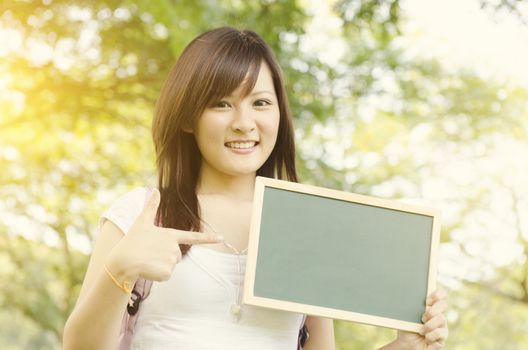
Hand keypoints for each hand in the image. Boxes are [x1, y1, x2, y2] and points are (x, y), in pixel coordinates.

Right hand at [106, 188, 222, 281]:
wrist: (123, 261)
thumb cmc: (132, 241)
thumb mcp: (142, 222)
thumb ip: (151, 207)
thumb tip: (155, 190)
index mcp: (171, 235)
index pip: (194, 237)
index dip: (208, 238)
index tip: (221, 238)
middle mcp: (174, 247)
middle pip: (176, 255)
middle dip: (165, 256)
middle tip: (150, 253)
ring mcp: (172, 260)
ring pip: (170, 266)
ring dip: (160, 265)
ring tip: (147, 261)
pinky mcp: (167, 272)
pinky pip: (165, 276)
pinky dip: (157, 275)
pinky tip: (148, 269)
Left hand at [395, 289, 447, 349]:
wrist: (407, 343)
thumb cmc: (407, 327)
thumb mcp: (407, 314)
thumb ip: (411, 304)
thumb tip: (407, 294)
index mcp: (431, 306)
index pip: (441, 294)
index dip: (437, 295)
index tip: (427, 301)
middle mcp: (439, 314)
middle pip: (444, 304)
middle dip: (432, 310)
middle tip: (422, 318)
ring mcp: (442, 325)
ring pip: (441, 318)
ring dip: (429, 325)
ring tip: (421, 330)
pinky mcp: (443, 337)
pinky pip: (440, 333)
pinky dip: (430, 336)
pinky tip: (426, 338)